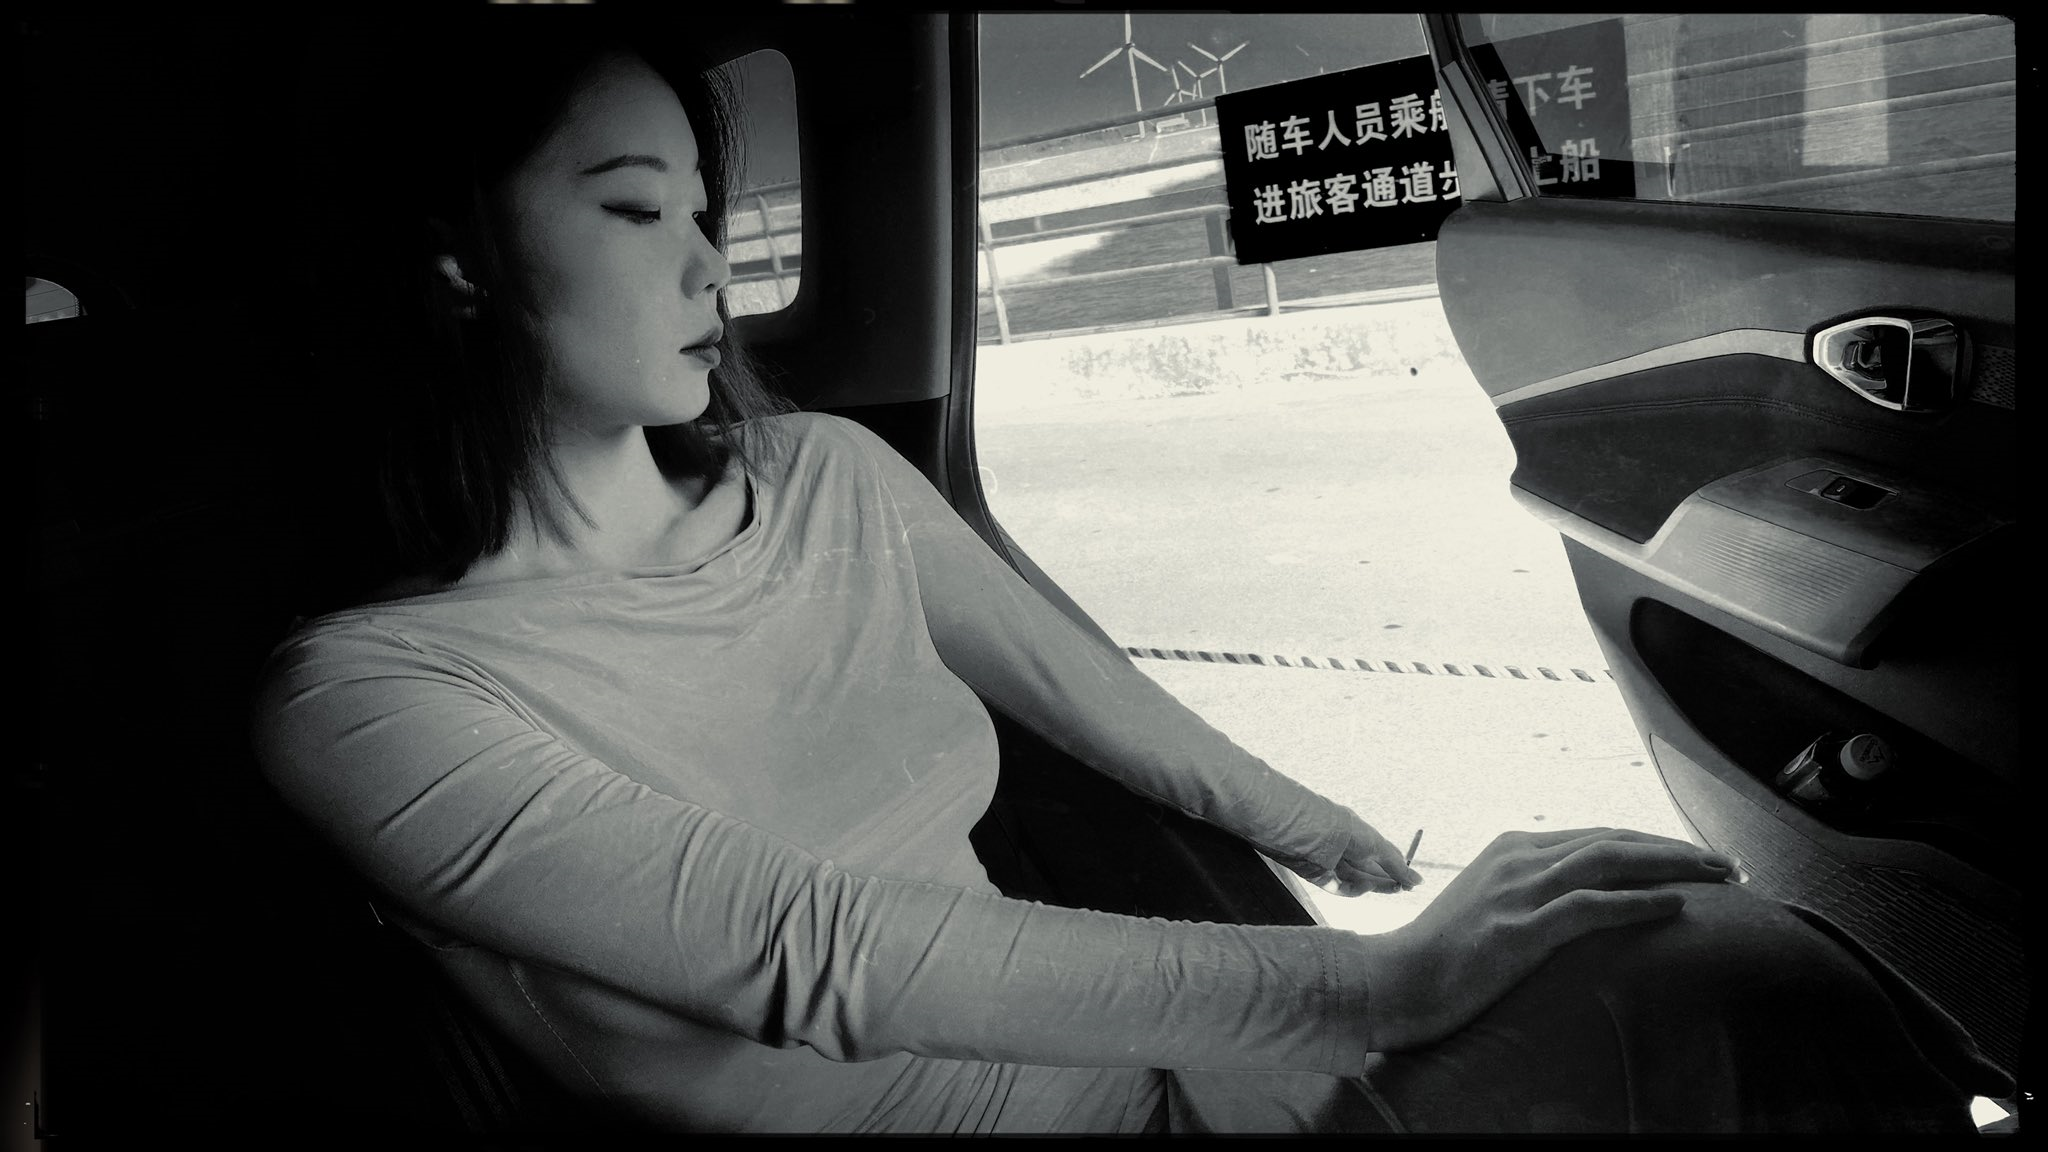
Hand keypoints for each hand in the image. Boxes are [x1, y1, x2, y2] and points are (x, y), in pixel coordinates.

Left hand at [1283, 807, 1425, 896]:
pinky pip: (1344, 889)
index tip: (1410, 881)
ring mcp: (1335, 865)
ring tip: (1394, 888)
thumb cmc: (1349, 832)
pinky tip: (1367, 885)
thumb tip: (1419, 881)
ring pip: (1360, 881)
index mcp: (1360, 838)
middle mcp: (1347, 851)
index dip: (1395, 869)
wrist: (1316, 834)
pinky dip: (1357, 889)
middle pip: (1371, 872)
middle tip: (1403, 888)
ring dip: (1376, 886)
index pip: (1380, 856)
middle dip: (1387, 880)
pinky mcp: (1323, 878)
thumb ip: (1398, 866)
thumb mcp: (1379, 847)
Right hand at [1361, 827, 1734, 1052]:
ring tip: (1718, 876)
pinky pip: (1592, 907)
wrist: (1392, 980)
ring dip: (1672, 865)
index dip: (1651, 844)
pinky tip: (1676, 906)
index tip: (1693, 858)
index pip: (1598, 835)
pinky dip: (1638, 902)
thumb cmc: (1438, 958)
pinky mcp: (1520, 928)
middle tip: (1726, 864)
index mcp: (1512, 849)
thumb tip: (1570, 908)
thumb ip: (1525, 897)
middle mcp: (1519, 858)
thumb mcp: (1485, 910)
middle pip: (1614, 839)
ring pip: (1611, 861)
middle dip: (1675, 849)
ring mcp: (1518, 890)